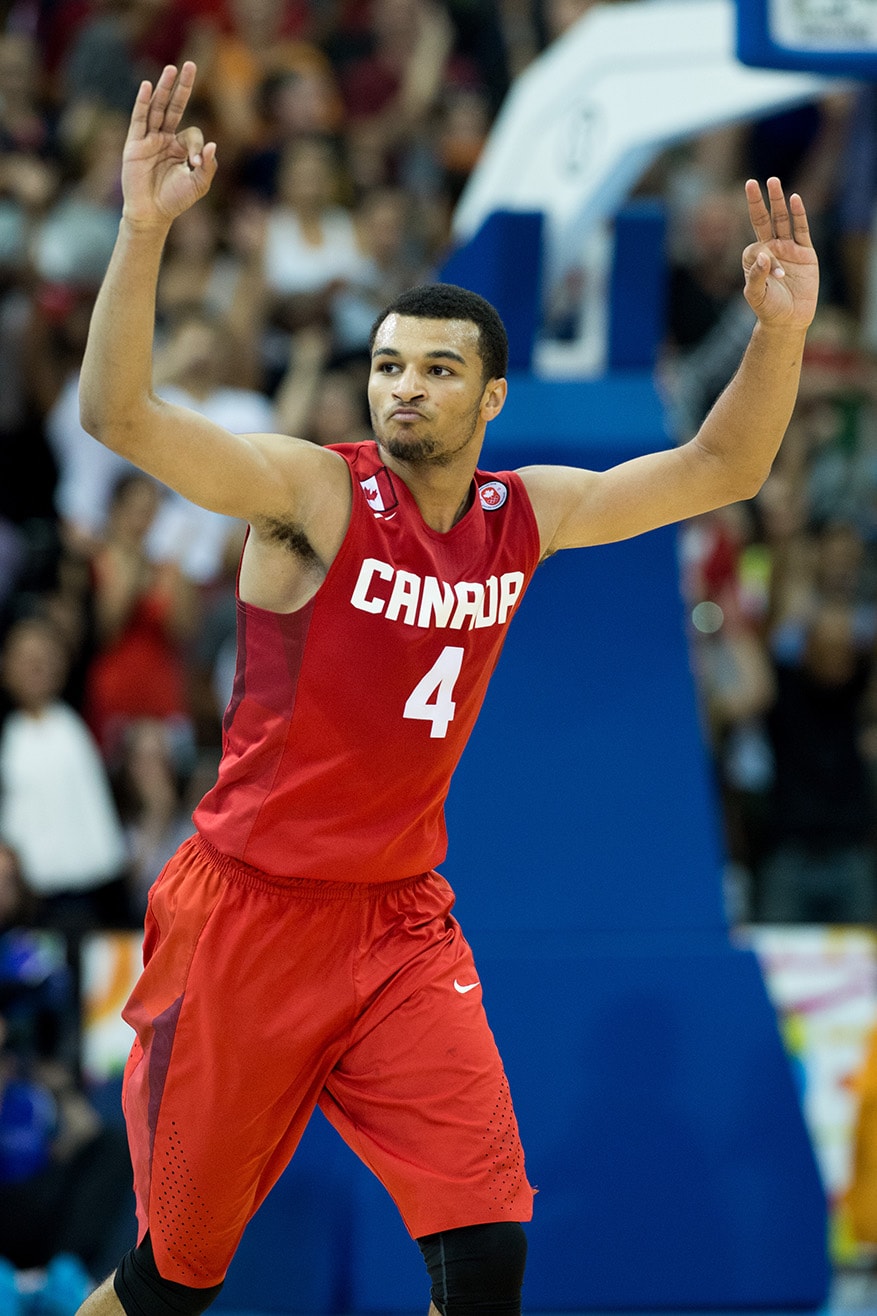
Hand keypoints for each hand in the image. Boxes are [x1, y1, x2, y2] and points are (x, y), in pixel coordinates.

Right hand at [122, 61, 216, 229]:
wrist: (152, 214)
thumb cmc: (175, 200)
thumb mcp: (199, 185)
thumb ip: (208, 166)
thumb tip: (213, 145)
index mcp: (180, 147)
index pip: (192, 133)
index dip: (196, 147)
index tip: (195, 165)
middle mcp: (164, 138)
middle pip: (174, 106)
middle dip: (182, 87)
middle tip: (191, 65)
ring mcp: (148, 139)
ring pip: (157, 108)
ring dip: (164, 89)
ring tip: (171, 69)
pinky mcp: (135, 144)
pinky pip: (139, 119)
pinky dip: (142, 103)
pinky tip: (147, 87)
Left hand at [742, 177, 818, 330]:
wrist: (790, 319)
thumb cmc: (769, 308)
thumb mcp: (757, 295)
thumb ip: (756, 276)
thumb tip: (762, 255)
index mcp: (754, 258)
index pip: (756, 246)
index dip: (765, 258)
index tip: (776, 274)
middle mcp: (770, 249)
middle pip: (763, 220)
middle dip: (758, 202)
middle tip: (752, 183)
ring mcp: (788, 248)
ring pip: (782, 220)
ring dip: (778, 202)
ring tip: (773, 181)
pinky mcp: (805, 252)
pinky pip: (801, 229)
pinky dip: (799, 214)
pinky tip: (794, 199)